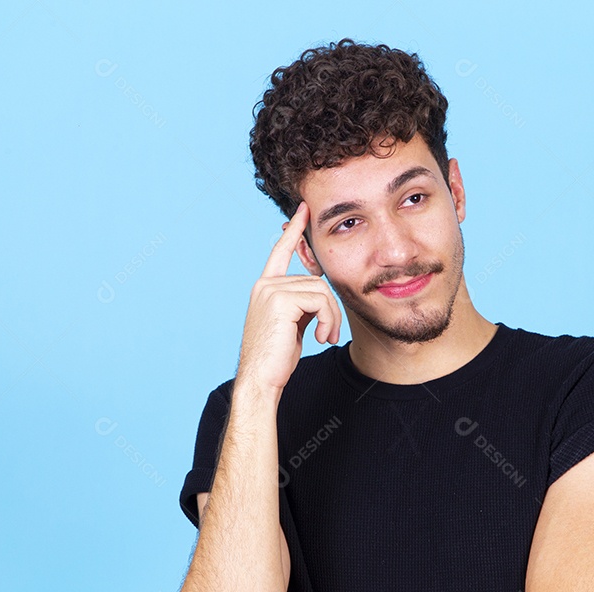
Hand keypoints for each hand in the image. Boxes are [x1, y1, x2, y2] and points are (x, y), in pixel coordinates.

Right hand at [236, 202, 342, 395]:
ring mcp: (270, 290)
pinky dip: (328, 320)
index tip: (304, 210)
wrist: (261, 379)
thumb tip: (320, 291)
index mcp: (265, 288)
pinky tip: (321, 338)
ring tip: (326, 338)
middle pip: (316, 279)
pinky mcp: (280, 299)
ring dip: (332, 317)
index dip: (294, 231)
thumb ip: (301, 303)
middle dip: (330, 308)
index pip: (280, 252)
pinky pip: (320, 300)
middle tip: (329, 334)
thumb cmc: (278, 358)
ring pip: (321, 289)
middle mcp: (265, 284)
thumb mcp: (292, 324)